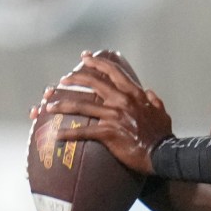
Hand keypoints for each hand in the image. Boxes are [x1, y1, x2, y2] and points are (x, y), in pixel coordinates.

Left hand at [46, 51, 172, 175]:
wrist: (161, 152)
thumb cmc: (162, 134)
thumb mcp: (161, 112)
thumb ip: (154, 100)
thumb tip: (149, 92)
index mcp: (134, 93)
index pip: (113, 72)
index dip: (98, 63)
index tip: (85, 58)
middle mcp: (122, 100)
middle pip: (93, 83)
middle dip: (75, 78)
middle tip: (63, 79)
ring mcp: (114, 116)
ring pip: (82, 106)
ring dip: (63, 104)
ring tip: (48, 106)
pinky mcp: (108, 133)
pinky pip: (83, 132)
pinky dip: (68, 133)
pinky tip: (56, 135)